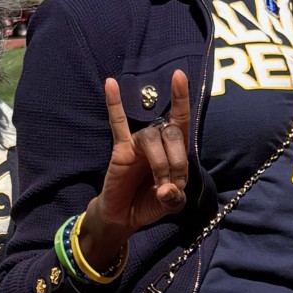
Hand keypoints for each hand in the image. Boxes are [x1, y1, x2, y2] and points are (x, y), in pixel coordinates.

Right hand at [81, 70, 192, 265]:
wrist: (124, 217)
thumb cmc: (150, 204)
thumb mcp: (170, 205)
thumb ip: (173, 199)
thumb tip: (166, 189)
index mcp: (174, 149)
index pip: (181, 119)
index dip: (181, 98)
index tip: (179, 76)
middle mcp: (158, 141)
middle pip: (172, 132)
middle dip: (176, 159)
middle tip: (171, 184)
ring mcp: (138, 143)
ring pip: (151, 136)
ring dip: (160, 161)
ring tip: (158, 183)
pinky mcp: (121, 149)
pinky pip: (117, 124)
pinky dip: (114, 104)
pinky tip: (111, 84)